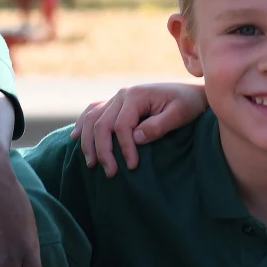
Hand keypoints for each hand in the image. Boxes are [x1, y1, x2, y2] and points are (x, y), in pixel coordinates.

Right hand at [76, 83, 206, 174]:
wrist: (190, 94)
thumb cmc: (188, 105)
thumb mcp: (180, 114)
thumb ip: (159, 125)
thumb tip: (136, 138)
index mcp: (136, 95)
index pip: (121, 126)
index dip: (124, 148)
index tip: (132, 166)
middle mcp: (121, 95)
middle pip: (101, 124)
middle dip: (103, 150)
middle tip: (110, 173)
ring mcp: (116, 98)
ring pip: (92, 119)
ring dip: (88, 142)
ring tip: (92, 164)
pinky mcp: (115, 104)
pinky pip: (93, 112)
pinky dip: (82, 125)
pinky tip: (76, 138)